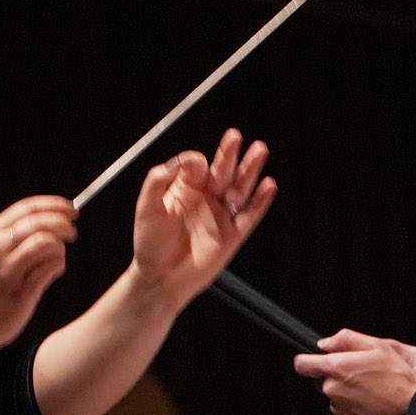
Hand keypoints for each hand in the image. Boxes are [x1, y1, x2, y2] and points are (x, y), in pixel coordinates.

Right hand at [0, 195, 76, 347]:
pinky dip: (58, 266)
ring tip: (57, 258)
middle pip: (39, 223)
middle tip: (73, 233)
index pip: (29, 207)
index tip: (71, 210)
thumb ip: (20, 234)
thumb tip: (59, 219)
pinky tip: (54, 272)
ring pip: (46, 243)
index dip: (55, 205)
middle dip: (63, 225)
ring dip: (59, 249)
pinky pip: (50, 269)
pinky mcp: (21, 292)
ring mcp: (8, 271)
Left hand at [130, 129, 276, 305]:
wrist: (160, 278)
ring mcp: (221, 216)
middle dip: (229, 153)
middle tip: (236, 136)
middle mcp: (206, 199)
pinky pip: (250, 215)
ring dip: (250, 169)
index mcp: (185, 189)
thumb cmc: (150, 243)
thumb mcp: (147, 206)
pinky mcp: (233, 235)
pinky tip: (269, 184)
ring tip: (260, 149)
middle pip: (223, 170)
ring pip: (240, 187)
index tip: (195, 163)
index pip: (197, 166)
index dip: (197, 161)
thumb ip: (159, 179)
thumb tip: (184, 159)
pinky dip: (261, 201)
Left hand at [292, 328, 415, 414]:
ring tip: (373, 390)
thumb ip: (346, 339)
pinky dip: (355, 406)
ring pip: (335, 395)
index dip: (307, 359)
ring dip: (348, 391)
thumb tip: (324, 344)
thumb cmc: (399, 379)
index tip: (314, 359)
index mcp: (337, 368)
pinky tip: (373, 403)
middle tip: (363, 373)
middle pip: (323, 379)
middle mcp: (332, 390)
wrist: (412, 413)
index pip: (302, 364)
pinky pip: (344, 410)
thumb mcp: (378, 346)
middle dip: (338, 375)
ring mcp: (338, 409)